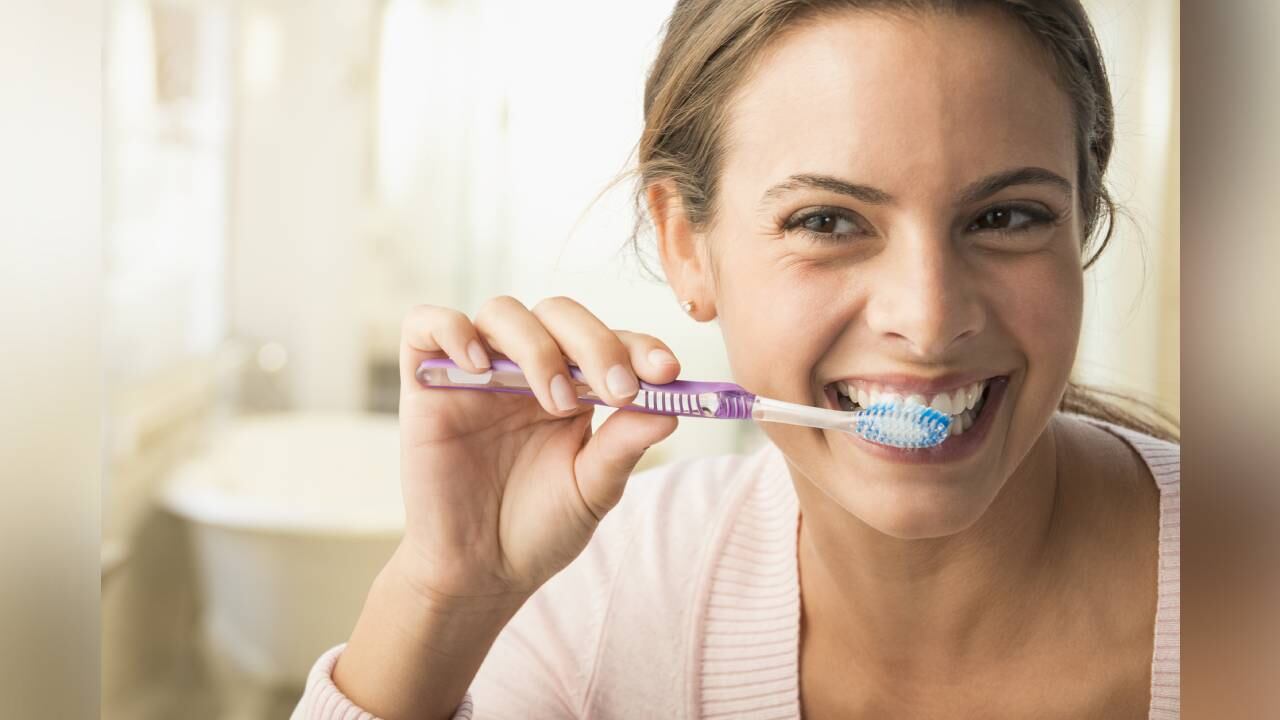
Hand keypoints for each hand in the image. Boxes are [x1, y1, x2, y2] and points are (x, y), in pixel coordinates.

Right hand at [392, 296, 680, 607]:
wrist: (478, 574)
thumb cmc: (538, 529)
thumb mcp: (593, 488)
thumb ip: (625, 445)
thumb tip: (672, 410)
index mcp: (574, 385)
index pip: (609, 340)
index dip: (639, 346)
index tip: (667, 372)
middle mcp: (526, 368)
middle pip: (559, 314)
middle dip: (596, 344)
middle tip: (617, 390)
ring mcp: (476, 371)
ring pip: (503, 312)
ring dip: (538, 348)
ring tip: (555, 403)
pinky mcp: (426, 381)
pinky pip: (427, 325)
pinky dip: (452, 330)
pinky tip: (478, 367)